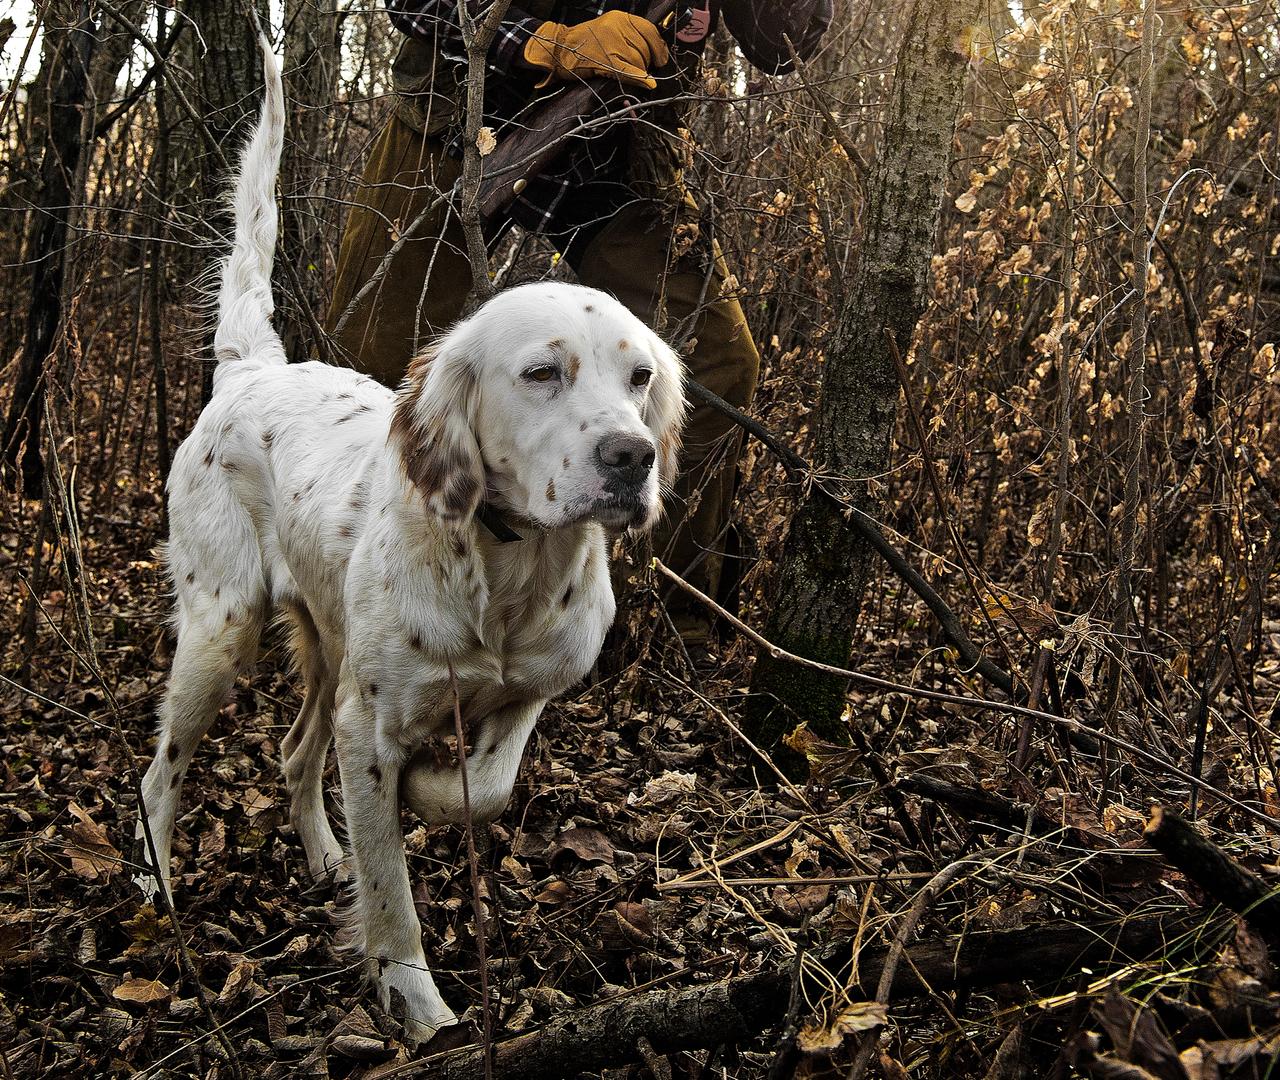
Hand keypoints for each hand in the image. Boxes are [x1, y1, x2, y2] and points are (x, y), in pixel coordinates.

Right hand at [524, 11, 669, 90]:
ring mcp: (610, 43)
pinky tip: (648, 83)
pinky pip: (628, 70)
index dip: (659, 48)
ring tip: (625, 73)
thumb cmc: (584, 44)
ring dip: (638, 72)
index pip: (649, 31)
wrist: (559, 48)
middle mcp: (617, 26)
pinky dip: (639, 78)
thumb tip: (654, 53)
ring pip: (638, 61)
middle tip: (638, 70)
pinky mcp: (605, 59)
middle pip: (645, 49)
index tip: (661, 60)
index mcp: (620, 18)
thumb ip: (630, 38)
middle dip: (645, 63)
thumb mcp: (609, 32)